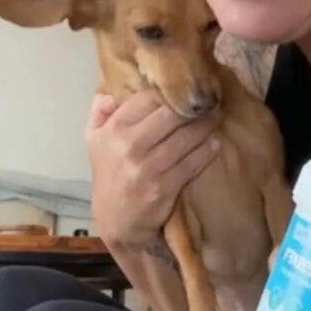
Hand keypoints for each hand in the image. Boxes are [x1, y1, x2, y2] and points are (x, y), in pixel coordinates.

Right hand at [86, 90, 219, 249]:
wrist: (116, 221)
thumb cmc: (109, 175)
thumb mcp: (93, 142)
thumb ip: (100, 113)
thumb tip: (110, 92)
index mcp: (113, 130)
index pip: (148, 99)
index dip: (171, 92)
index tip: (186, 89)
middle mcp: (128, 145)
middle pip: (171, 114)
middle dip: (193, 106)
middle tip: (210, 101)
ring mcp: (147, 168)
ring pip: (185, 138)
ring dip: (206, 126)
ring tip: (216, 117)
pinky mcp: (164, 187)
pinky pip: (192, 163)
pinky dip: (207, 151)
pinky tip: (215, 143)